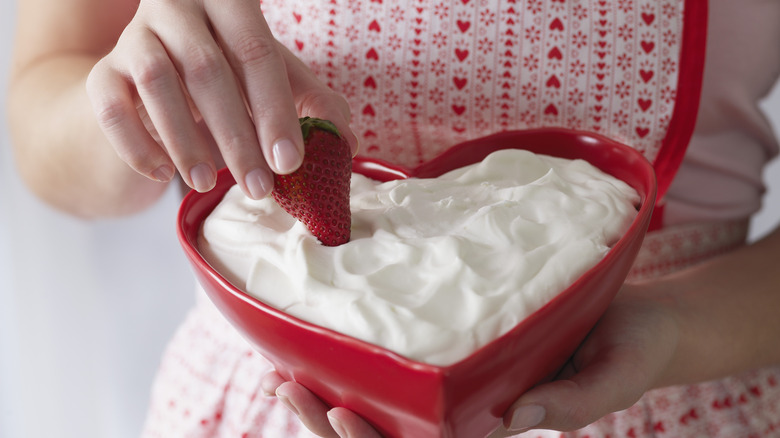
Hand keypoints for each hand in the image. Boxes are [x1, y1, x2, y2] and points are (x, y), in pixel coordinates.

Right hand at [86, 0, 356, 198]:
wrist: (152, 85)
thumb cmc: (225, 81)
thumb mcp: (268, 82)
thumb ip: (308, 101)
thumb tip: (347, 136)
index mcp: (228, 3)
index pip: (256, 52)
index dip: (276, 109)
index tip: (290, 162)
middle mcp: (178, 9)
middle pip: (207, 69)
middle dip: (237, 136)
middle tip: (259, 187)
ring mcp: (134, 37)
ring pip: (157, 82)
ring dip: (186, 140)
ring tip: (207, 183)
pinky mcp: (101, 72)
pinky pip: (110, 106)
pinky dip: (137, 144)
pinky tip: (162, 174)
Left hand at [261, 283, 679, 436]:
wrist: (637, 323)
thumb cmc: (631, 353)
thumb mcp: (610, 380)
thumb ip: (569, 405)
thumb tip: (515, 422)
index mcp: (497, 432)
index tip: (340, 413)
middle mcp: (470, 419)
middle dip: (333, 426)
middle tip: (288, 389)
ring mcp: (460, 395)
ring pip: (387, 414)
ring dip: (333, 402)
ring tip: (288, 377)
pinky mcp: (460, 363)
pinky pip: (404, 377)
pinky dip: (362, 370)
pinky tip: (326, 352)